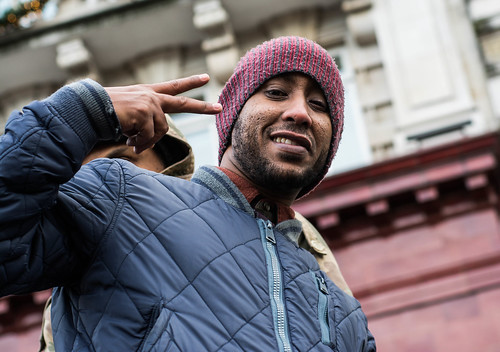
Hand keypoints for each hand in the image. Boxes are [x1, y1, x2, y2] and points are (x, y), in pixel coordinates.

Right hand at [105, 74, 221, 153]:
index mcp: (147, 93)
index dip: (189, 83)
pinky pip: (149, 136)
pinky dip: (141, 143)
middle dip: (202, 107)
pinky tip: (129, 141)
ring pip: (161, 130)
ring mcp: (148, 103)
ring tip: (134, 144)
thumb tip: (147, 140)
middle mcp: (150, 96)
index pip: (172, 87)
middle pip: (182, 103)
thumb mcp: (128, 113)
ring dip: (148, 141)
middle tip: (219, 108)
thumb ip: (143, 121)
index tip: (205, 78)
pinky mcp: (143, 112)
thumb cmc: (103, 113)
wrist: (86, 109)